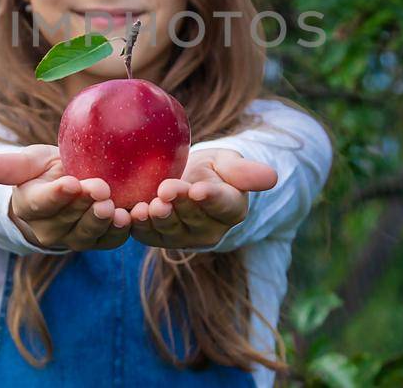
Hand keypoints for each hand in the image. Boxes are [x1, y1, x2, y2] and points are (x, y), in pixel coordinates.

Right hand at [0, 144, 130, 250]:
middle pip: (66, 220)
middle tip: (101, 189)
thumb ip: (10, 166)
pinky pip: (108, 241)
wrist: (67, 186)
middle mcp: (48, 229)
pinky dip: (119, 232)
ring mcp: (74, 238)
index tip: (71, 183)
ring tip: (112, 206)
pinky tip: (129, 218)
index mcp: (29, 206)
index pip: (41, 203)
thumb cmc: (45, 171)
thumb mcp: (29, 162)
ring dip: (101, 221)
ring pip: (86, 233)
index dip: (56, 195)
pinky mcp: (98, 242)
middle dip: (84, 205)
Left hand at [129, 149, 276, 249]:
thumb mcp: (229, 163)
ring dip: (158, 219)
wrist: (187, 181)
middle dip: (179, 205)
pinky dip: (138, 227)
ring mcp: (183, 237)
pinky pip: (148, 235)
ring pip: (170, 229)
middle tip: (166, 191)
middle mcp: (209, 229)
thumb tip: (272, 178)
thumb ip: (245, 172)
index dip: (210, 198)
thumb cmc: (212, 169)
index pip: (222, 204)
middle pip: (193, 218)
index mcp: (231, 208)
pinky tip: (131, 215)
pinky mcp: (158, 238)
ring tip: (149, 206)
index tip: (199, 190)